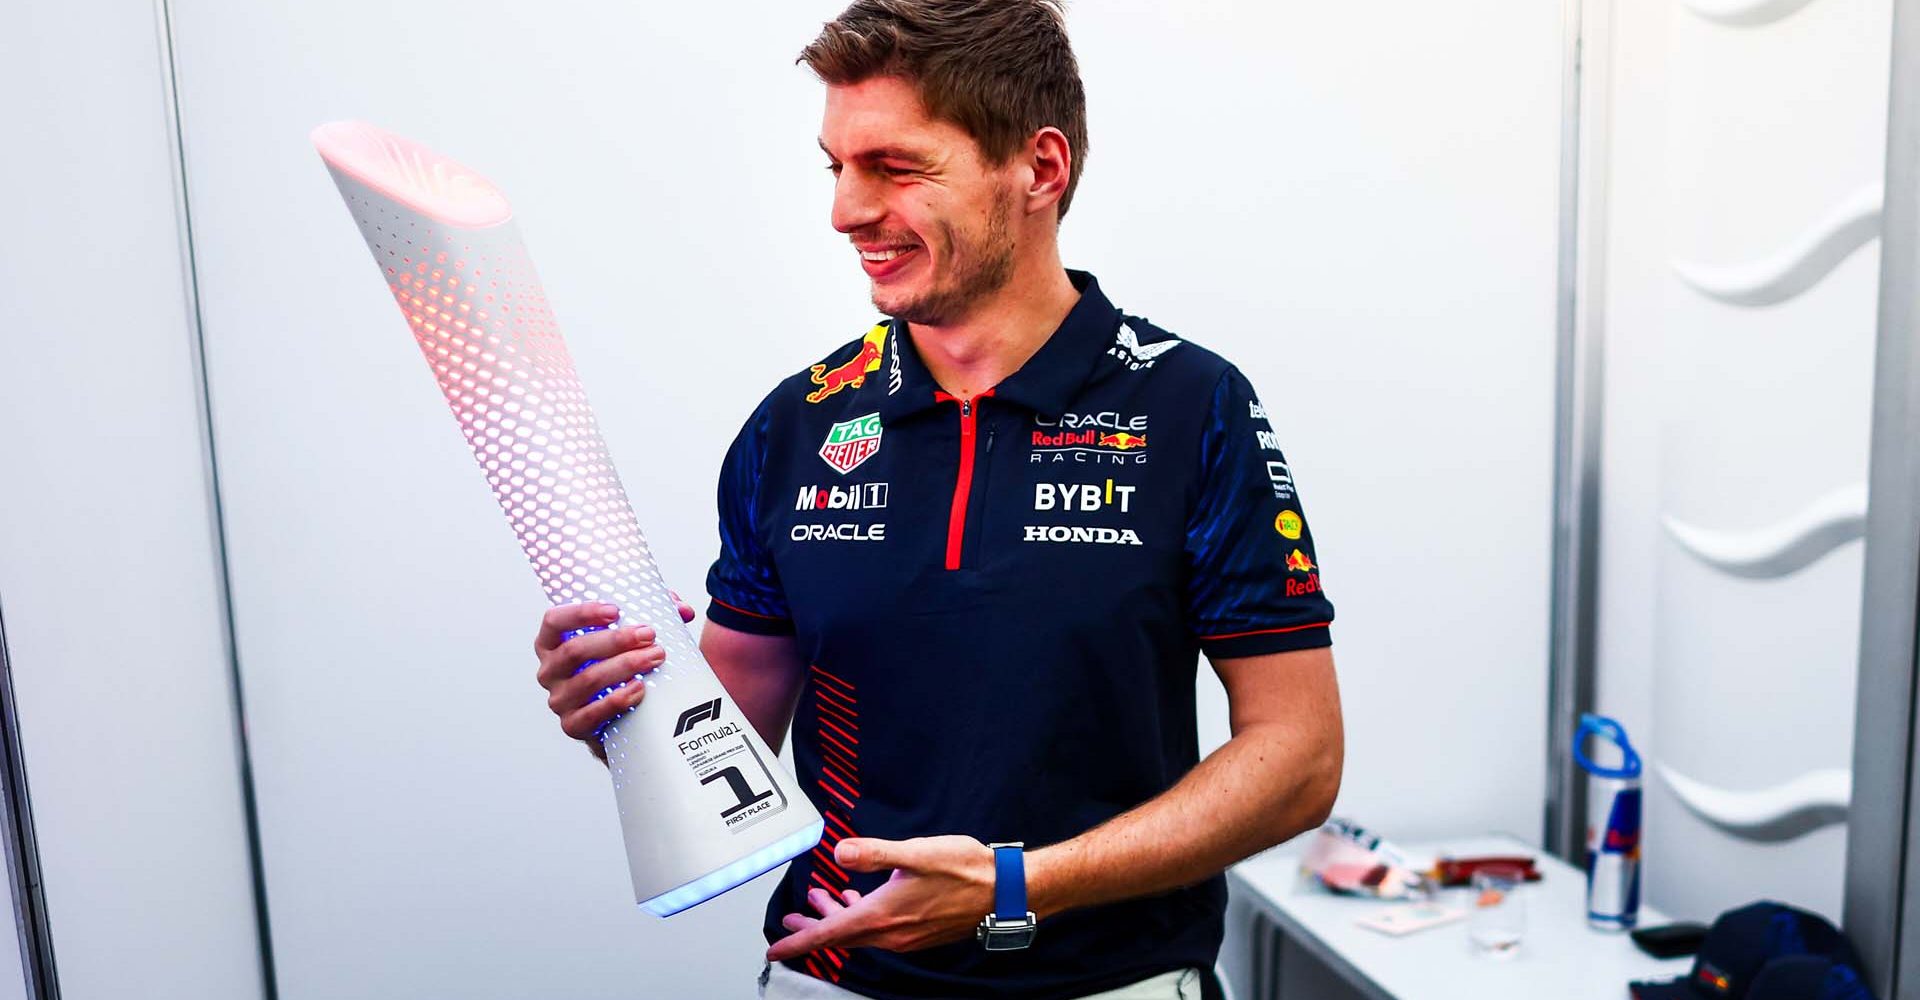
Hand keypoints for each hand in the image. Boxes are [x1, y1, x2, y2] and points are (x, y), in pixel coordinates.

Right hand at [533, 593, 695, 758]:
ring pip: (588, 680)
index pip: (554, 621)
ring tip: (654, 658)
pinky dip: (617, 700)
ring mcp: (559, 700)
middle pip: (574, 650)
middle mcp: (550, 671)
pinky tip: (639, 689)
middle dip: (615, 640)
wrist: (617, 720)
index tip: (615, 610)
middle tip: (648, 635)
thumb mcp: (626, 639)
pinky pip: (592, 714)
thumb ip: (651, 616)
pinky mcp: (572, 726)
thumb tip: (682, 609)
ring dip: (624, 666)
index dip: (581, 613)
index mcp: (553, 643)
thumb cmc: (616, 669)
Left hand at [766, 835, 994, 960]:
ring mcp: (907, 936)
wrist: (1005, 891)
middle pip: (841, 936)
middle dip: (813, 928)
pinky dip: (862, 918)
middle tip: (791, 922)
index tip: (776, 949)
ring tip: (821, 901)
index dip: (800, 942)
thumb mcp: (916, 853)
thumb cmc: (965, 870)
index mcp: (883, 916)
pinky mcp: (920, 931)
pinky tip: (862, 899)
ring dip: (838, 919)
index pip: (831, 935)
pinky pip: (879, 931)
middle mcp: (893, 934)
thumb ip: (875, 853)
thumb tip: (840, 851)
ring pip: (860, 933)